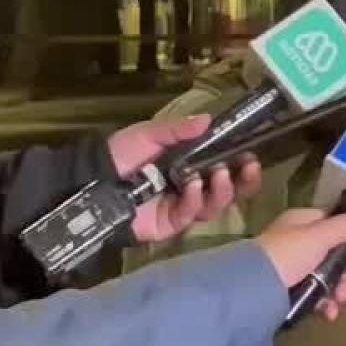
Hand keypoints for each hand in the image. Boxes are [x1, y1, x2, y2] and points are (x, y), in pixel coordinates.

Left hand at [106, 115, 263, 242]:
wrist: (93, 179)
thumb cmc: (121, 155)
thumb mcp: (149, 134)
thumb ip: (178, 130)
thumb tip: (208, 120)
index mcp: (190, 165)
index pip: (226, 168)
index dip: (242, 165)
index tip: (252, 154)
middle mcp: (192, 188)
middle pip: (228, 191)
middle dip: (243, 181)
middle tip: (249, 167)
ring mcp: (182, 208)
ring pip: (215, 205)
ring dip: (223, 190)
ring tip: (219, 174)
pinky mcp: (171, 224)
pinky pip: (191, 215)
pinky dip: (195, 200)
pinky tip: (192, 187)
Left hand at [256, 208, 345, 321]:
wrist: (251, 292)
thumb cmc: (286, 254)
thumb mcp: (320, 235)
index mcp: (303, 223)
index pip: (337, 222)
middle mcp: (299, 244)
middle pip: (338, 252)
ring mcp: (295, 271)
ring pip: (331, 277)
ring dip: (342, 288)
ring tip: (340, 299)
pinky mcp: (292, 295)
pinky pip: (318, 297)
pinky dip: (327, 304)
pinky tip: (328, 312)